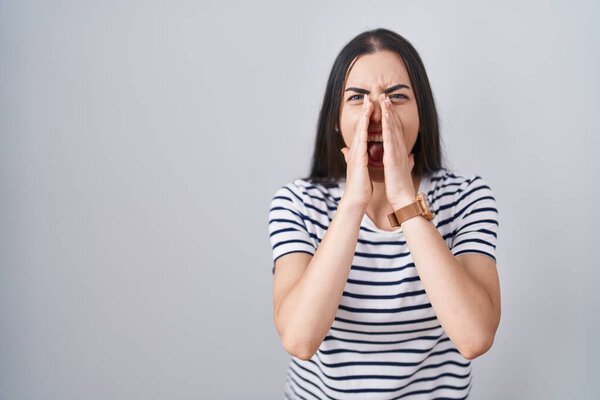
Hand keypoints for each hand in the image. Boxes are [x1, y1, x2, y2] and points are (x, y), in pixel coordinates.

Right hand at [340, 94, 372, 210]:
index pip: (363, 132)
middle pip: (360, 127)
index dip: (366, 119)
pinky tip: (366, 119)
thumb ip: (355, 160)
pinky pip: (362, 139)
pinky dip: (364, 128)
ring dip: (364, 115)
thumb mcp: (359, 170)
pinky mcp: (358, 158)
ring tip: (368, 102)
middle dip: (364, 112)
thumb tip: (350, 154)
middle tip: (367, 97)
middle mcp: (355, 151)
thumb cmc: (360, 187)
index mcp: (358, 153)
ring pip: (360, 130)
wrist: (355, 200)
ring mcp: (355, 154)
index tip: (370, 107)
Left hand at [378, 94, 415, 207]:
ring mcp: (397, 152)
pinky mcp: (393, 157)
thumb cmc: (400, 186)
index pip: (394, 131)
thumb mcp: (402, 170)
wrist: (403, 198)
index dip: (391, 117)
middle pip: (394, 125)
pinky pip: (389, 139)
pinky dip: (387, 126)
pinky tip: (384, 116)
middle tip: (385, 96)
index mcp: (399, 152)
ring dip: (388, 113)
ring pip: (392, 128)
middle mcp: (399, 149)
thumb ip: (405, 161)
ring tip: (384, 100)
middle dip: (389, 110)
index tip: (386, 105)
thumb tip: (410, 157)